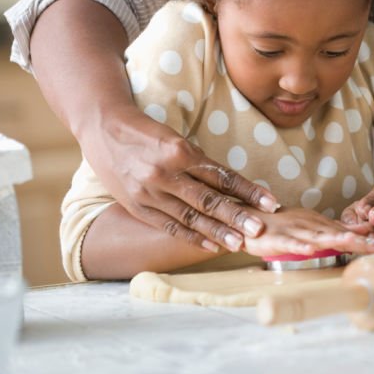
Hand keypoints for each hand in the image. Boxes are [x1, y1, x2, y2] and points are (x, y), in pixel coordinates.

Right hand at [82, 104, 280, 252]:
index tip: (270, 202)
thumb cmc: (146, 132)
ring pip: (190, 217)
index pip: (222, 175)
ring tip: (240, 243)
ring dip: (217, 232)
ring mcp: (149, 193)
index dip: (248, 190)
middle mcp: (165, 173)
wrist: (103, 128)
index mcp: (179, 151)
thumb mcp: (175, 139)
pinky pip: (169, 226)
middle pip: (208, 199)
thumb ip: (199, 162)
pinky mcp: (137, 207)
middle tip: (260, 230)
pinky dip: (191, 237)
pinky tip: (211, 245)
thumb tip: (231, 186)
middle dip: (236, 216)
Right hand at [243, 208, 373, 256]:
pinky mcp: (277, 239)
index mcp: (323, 224)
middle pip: (339, 233)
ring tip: (354, 243)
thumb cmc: (285, 226)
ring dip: (336, 239)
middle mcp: (312, 226)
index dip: (370, 237)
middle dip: (361, 239)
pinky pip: (289, 243)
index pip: (350, 232)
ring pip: (318, 236)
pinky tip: (309, 250)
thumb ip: (340, 230)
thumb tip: (367, 231)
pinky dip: (299, 246)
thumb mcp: (316, 226)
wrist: (251, 218)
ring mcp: (295, 231)